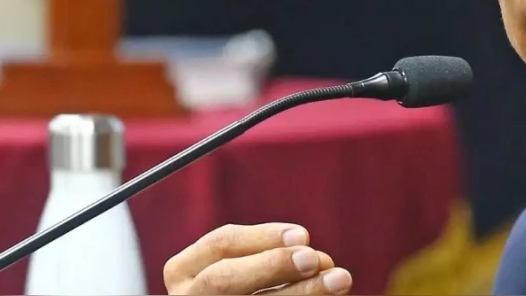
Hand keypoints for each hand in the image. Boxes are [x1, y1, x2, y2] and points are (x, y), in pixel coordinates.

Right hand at [163, 223, 352, 294]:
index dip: (265, 236)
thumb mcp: (249, 267)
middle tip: (316, 259)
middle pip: (224, 279)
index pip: (222, 242)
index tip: (305, 235)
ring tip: (340, 280)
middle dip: (273, 265)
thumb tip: (320, 262)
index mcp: (185, 271)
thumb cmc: (248, 286)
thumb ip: (274, 260)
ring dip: (302, 293)